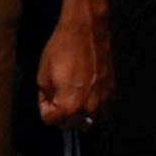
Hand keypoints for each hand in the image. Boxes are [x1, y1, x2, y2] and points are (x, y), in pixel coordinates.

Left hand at [34, 0, 110, 126]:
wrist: (87, 30)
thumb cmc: (61, 49)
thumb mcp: (43, 73)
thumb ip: (45, 95)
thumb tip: (50, 102)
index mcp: (69, 105)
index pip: (51, 121)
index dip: (44, 109)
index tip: (45, 96)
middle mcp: (89, 108)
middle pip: (70, 125)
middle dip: (59, 115)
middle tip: (55, 97)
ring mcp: (103, 101)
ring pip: (87, 121)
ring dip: (77, 115)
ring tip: (72, 98)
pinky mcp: (112, 92)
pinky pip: (101, 111)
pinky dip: (93, 108)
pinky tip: (87, 95)